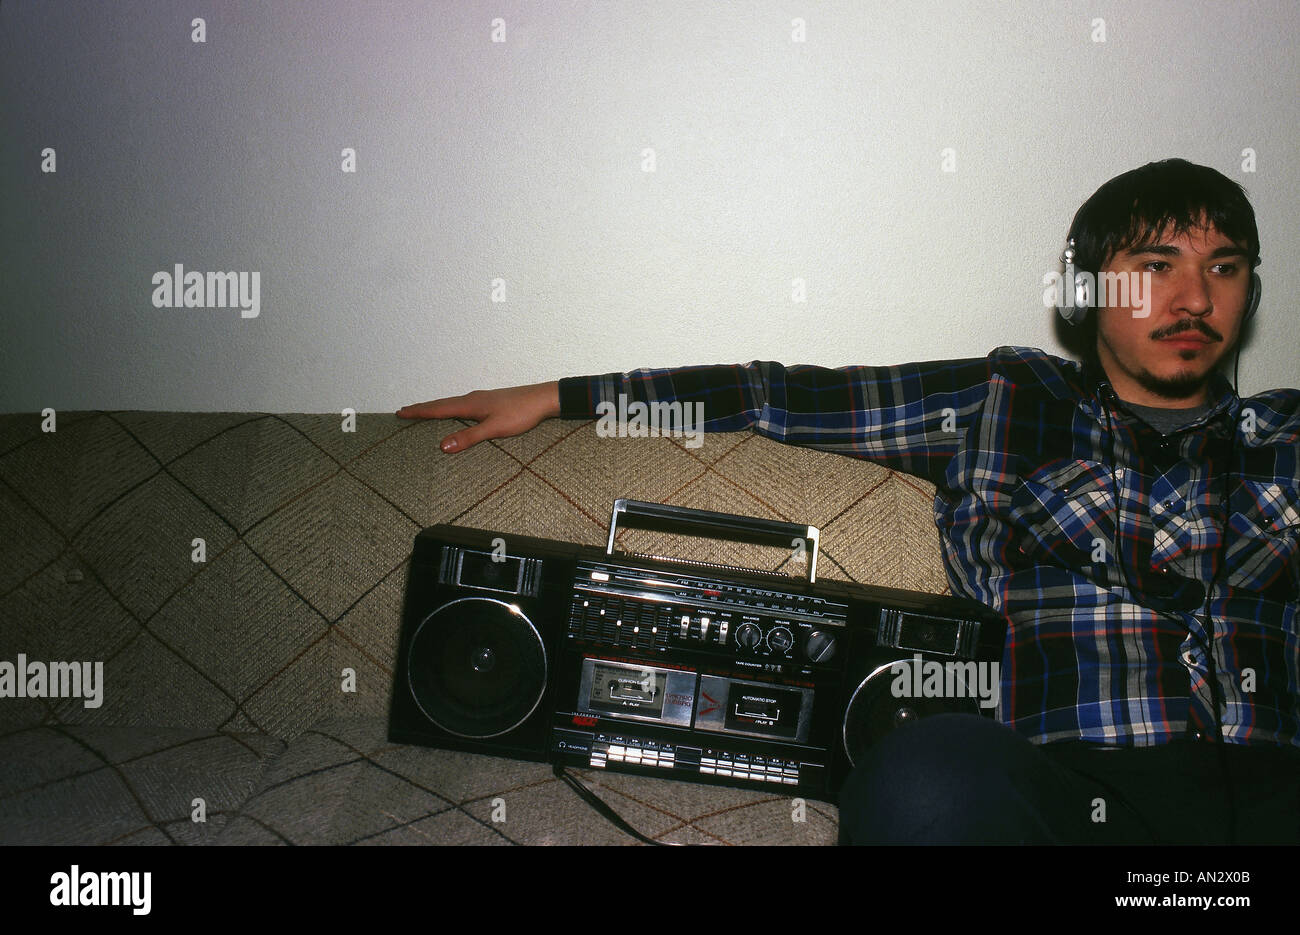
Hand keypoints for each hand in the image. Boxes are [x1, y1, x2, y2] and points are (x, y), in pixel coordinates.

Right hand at [396, 381, 560, 452]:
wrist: (543, 399)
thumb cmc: (521, 413)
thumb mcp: (494, 429)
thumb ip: (469, 437)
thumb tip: (442, 446)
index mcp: (469, 404)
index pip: (437, 409)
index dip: (418, 411)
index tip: (400, 412)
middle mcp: (472, 399)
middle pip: (441, 404)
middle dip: (422, 408)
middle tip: (404, 411)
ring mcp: (481, 399)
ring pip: (451, 404)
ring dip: (435, 408)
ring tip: (423, 412)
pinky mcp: (490, 402)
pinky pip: (462, 405)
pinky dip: (450, 409)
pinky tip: (455, 413)